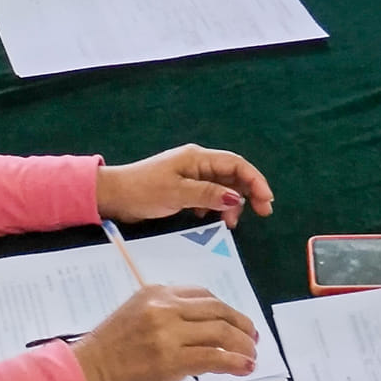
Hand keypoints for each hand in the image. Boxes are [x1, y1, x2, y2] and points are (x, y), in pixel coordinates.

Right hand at [71, 285, 258, 380]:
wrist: (85, 375)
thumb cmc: (108, 352)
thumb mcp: (135, 316)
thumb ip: (167, 315)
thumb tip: (203, 329)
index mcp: (155, 293)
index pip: (202, 294)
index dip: (225, 309)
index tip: (235, 322)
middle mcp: (164, 307)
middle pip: (217, 310)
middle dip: (241, 324)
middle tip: (252, 339)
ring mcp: (168, 333)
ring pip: (221, 332)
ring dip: (243, 345)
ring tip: (251, 356)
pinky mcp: (172, 359)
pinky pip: (214, 357)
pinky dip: (235, 361)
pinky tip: (244, 368)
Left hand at [95, 143, 274, 221]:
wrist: (114, 196)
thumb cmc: (143, 190)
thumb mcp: (177, 193)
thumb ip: (207, 194)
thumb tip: (235, 197)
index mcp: (198, 158)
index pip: (236, 164)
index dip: (255, 180)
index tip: (266, 201)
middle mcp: (198, 163)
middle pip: (233, 175)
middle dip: (248, 193)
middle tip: (261, 213)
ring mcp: (191, 174)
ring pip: (222, 186)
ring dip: (230, 203)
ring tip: (230, 223)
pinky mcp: (184, 187)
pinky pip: (209, 194)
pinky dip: (215, 206)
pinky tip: (210, 218)